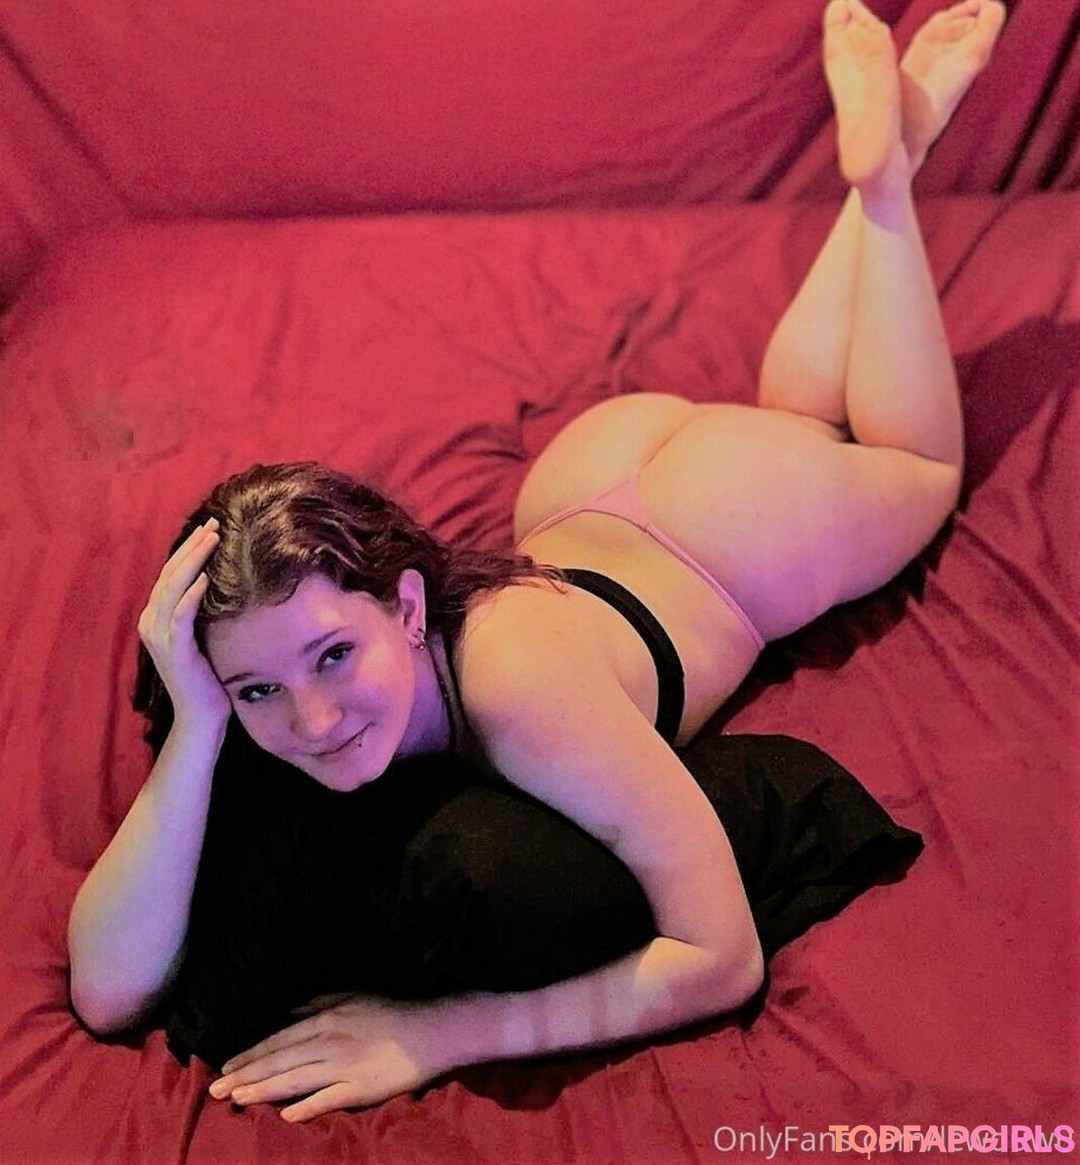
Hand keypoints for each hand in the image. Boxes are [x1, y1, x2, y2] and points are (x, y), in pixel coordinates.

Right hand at [138, 518, 230, 725]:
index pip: (171, 574)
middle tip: (214, 523)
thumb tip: (223, 580)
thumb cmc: (209, 676)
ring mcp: (160, 638)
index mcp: (156, 618)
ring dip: (193, 561)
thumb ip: (202, 611)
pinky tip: (205, 578)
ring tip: (212, 539)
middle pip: (170, 574)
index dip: (189, 549)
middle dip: (192, 546)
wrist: (202, 716)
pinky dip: (191, 595)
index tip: (210, 527)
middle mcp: (152, 624)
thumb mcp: (204, 635)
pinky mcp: (175, 651)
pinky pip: (180, 617)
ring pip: (173, 588)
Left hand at [207, 995, 445, 1121]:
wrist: (429, 1031)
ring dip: (263, 1091)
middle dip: (245, 1076)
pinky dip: (305, 1107)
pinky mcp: (360, 1088)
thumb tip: (290, 1011)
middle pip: (279, 1062)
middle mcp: (328, 1042)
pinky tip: (285, 1115)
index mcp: (325, 1020)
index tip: (226, 1068)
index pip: (278, 1040)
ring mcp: (343, 1066)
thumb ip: (320, 1003)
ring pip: (294, 1080)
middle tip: (215, 1091)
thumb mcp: (352, 998)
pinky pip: (327, 1098)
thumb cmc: (390, 1014)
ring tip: (236, 1101)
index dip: (251, 1056)